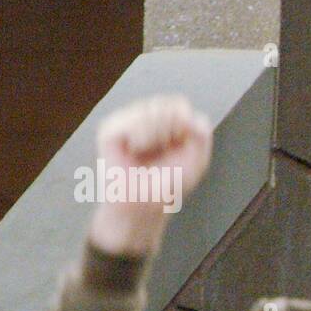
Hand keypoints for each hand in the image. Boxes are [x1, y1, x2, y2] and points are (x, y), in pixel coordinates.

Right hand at [88, 95, 212, 256]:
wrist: (143, 206)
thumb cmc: (169, 185)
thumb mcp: (197, 160)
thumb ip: (201, 134)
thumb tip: (188, 115)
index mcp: (166, 122)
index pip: (179, 105)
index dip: (185, 124)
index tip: (181, 146)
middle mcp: (144, 117)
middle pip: (166, 105)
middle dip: (171, 131)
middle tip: (163, 151)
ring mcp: (125, 122)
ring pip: (150, 110)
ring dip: (156, 136)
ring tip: (147, 153)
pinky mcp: (109, 130)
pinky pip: (132, 122)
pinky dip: (139, 139)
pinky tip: (134, 151)